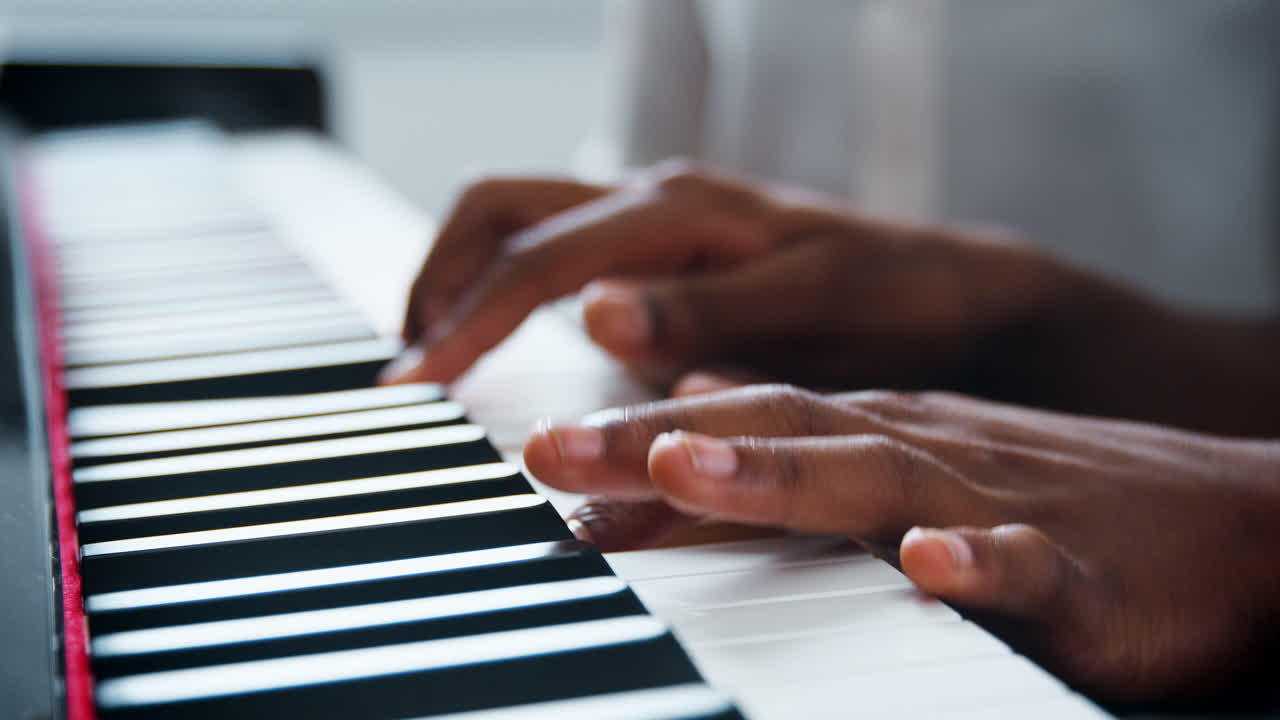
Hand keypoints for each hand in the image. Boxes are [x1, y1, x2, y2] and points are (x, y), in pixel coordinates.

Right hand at [380, 162, 1071, 394]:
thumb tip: (592, 311)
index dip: (468, 317)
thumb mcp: (806, 309)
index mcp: (681, 208)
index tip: (416, 381)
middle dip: (436, 277)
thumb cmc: (891, 299)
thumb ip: (700, 311)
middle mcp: (655, 197)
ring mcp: (655, 216)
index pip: (537, 255)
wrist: (952, 287)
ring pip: (517, 215)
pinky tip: (495, 335)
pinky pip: (554, 241)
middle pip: (499, 206)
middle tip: (408, 368)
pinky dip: (502, 282)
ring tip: (432, 351)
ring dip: (460, 274)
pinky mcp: (661, 245)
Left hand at [524, 384, 1279, 706]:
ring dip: (780, 469)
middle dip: (661, 440)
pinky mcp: (1080, 571)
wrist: (1222, 519)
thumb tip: (694, 412)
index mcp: (878, 432)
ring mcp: (995, 502)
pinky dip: (977, 560)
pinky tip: (935, 563)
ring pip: (878, 478)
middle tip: (554, 446)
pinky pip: (1025, 563)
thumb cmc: (1049, 494)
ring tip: (686, 458)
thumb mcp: (912, 454)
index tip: (539, 460)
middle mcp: (918, 451)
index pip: (740, 422)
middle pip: (778, 429)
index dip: (638, 440)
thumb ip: (802, 442)